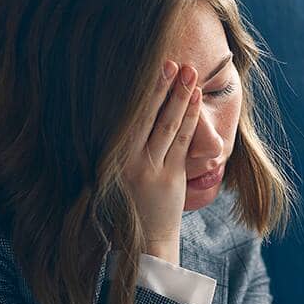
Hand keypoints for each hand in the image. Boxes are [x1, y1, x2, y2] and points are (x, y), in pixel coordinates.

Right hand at [123, 61, 201, 264]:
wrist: (143, 243)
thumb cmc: (127, 206)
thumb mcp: (112, 175)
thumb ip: (115, 148)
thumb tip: (114, 116)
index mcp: (109, 157)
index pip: (123, 117)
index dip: (133, 92)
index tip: (138, 65)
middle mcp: (127, 161)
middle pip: (144, 116)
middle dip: (157, 86)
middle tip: (168, 60)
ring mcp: (150, 168)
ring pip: (166, 125)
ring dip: (178, 95)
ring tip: (188, 71)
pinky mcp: (171, 176)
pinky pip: (182, 141)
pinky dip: (189, 117)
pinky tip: (194, 97)